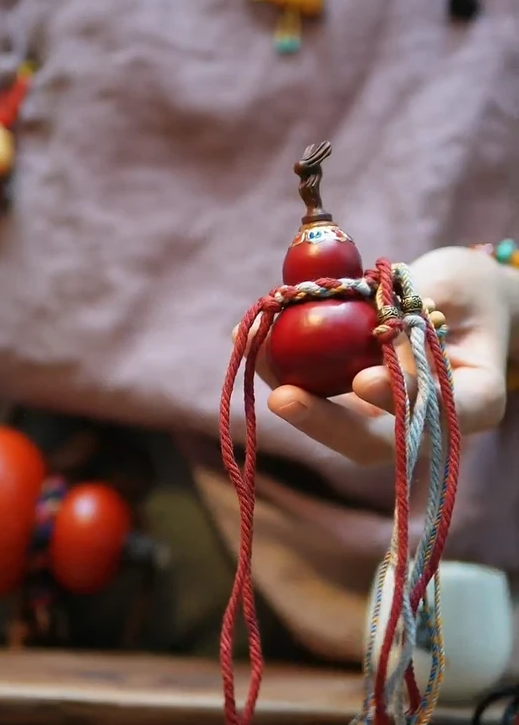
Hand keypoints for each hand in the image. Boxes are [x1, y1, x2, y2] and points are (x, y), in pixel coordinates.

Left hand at [257, 247, 509, 465]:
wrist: (459, 298)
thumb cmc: (466, 286)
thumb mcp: (451, 283)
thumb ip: (415, 305)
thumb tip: (368, 326)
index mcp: (475, 399)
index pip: (442, 413)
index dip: (400, 401)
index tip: (363, 380)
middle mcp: (427, 421)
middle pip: (376, 440)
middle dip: (325, 422)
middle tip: (284, 399)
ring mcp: (387, 418)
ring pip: (338, 424)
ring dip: (292, 393)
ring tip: (254, 352)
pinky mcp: (354, 404)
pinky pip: (318, 394)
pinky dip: (282, 367)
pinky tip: (249, 338)